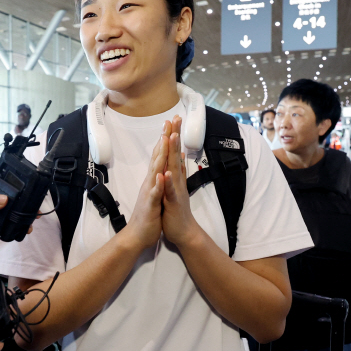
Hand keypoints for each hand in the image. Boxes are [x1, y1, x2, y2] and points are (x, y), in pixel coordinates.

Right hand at [124, 130, 166, 249]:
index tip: (171, 123)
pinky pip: (154, 193)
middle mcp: (150, 182)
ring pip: (154, 171)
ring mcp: (149, 192)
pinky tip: (160, 175)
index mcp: (153, 179)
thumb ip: (159, 177)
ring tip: (164, 141)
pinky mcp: (150, 205)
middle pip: (157, 157)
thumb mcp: (156, 192)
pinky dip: (157, 184)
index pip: (160, 155)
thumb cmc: (149, 214)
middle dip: (163, 139)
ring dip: (159, 156)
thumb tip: (164, 164)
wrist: (138, 235)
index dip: (165, 139)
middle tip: (168, 122)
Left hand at [160, 116, 200, 247]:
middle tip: (175, 118)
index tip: (172, 119)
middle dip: (174, 136)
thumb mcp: (175, 186)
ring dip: (173, 153)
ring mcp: (175, 190)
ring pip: (174, 168)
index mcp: (175, 176)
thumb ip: (179, 170)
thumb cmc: (177, 210)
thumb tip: (181, 155)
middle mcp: (177, 180)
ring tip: (172, 137)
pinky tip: (166, 173)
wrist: (184, 232)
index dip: (172, 135)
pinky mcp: (172, 202)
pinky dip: (168, 182)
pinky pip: (170, 191)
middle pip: (175, 154)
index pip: (173, 152)